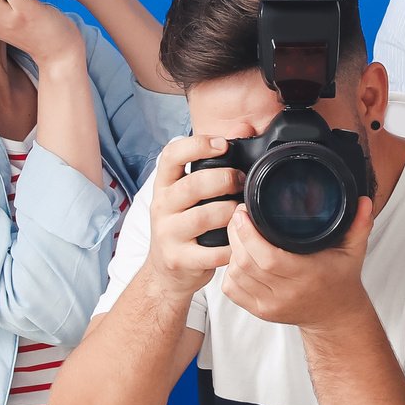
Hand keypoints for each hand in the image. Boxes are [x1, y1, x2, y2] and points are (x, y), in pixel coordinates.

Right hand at [140, 133, 244, 288]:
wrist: (166, 272)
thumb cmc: (183, 227)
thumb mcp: (185, 197)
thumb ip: (206, 171)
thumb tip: (243, 132)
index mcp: (164, 187)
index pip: (171, 156)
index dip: (197, 145)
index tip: (222, 144)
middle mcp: (161, 207)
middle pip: (193, 185)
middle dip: (224, 179)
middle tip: (241, 181)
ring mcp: (168, 234)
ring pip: (204, 216)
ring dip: (230, 211)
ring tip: (241, 211)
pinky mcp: (179, 259)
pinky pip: (212, 251)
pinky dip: (231, 246)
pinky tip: (239, 241)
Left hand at [218, 197, 374, 328]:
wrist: (335, 316)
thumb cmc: (341, 279)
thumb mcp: (354, 251)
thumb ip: (360, 224)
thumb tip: (364, 200)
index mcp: (307, 276)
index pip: (268, 257)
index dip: (249, 233)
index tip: (244, 212)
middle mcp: (287, 294)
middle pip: (245, 263)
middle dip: (236, 235)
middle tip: (239, 216)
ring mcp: (270, 306)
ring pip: (235, 275)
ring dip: (232, 251)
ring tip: (239, 233)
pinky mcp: (260, 312)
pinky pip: (232, 290)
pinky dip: (230, 271)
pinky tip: (238, 257)